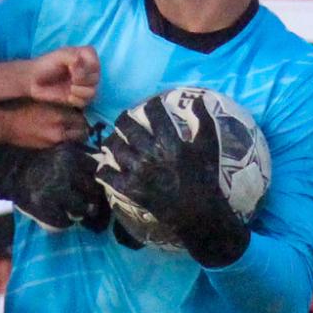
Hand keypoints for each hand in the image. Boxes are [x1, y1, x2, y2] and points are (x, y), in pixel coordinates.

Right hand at [0, 100, 87, 150]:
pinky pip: (63, 144)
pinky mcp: (48, 148)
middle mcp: (60, 131)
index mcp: (59, 116)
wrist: (7, 125)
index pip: (82, 119)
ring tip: (71, 130)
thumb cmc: (24, 108)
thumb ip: (60, 104)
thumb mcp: (44, 101)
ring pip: (74, 141)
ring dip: (75, 136)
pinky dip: (65, 140)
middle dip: (82, 128)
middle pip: (82, 132)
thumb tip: (75, 105)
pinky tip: (59, 134)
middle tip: (79, 124)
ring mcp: (54, 141)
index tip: (81, 114)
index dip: (83, 117)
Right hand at [0, 141, 108, 232]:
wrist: (10, 172)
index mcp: (71, 156)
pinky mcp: (46, 208)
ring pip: (82, 209)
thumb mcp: (59, 152)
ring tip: (76, 211)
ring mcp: (56, 191)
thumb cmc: (38, 163)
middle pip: (93, 191)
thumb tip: (103, 172)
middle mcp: (66, 172)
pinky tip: (62, 217)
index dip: (96, 180)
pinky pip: (65, 221)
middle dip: (92, 199)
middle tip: (89, 202)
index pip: (96, 171)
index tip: (92, 186)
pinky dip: (66, 222)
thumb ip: (78, 160)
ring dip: (80, 212)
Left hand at [27, 46, 99, 108]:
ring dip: (80, 92)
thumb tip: (80, 66)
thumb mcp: (60, 55)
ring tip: (70, 89)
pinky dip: (76, 100)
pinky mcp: (79, 98)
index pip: (96, 64)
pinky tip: (67, 97)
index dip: (86, 68)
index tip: (71, 68)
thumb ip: (72, 57)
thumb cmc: (46, 64)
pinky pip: (86, 102)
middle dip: (82, 80)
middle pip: (96, 79)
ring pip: (93, 92)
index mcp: (86, 56)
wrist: (33, 80)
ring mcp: (84, 85)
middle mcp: (88, 71)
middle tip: (70, 79)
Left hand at [97, 97, 249, 266]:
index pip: (154, 114)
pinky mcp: (130, 189)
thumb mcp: (209, 146)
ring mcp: (137, 172)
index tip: (151, 105)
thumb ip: (204, 120)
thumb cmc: (205, 178)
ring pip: (114, 148)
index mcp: (169, 141)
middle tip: (124, 120)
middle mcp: (149, 154)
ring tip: (114, 140)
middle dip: (124, 119)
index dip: (151, 105)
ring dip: (113, 141)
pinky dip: (103, 170)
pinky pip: (108, 175)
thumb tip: (198, 99)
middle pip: (127, 127)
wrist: (198, 212)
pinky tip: (104, 166)